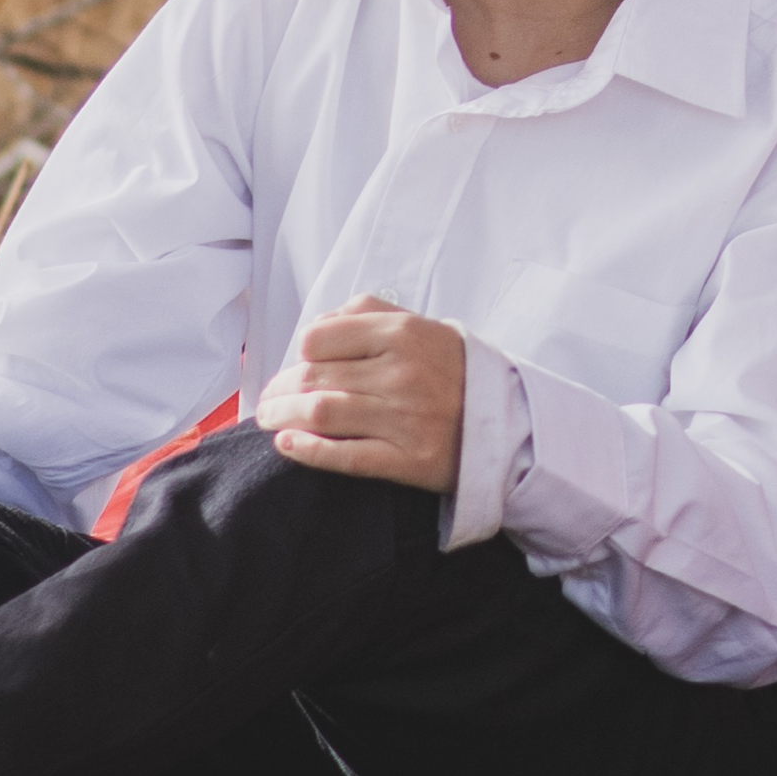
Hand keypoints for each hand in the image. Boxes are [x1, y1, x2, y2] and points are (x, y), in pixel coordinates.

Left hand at [267, 297, 471, 493]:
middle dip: (279, 391)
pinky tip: (288, 445)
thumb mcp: (420, 325)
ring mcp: (404, 418)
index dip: (297, 354)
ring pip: (323, 414)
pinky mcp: (408, 460)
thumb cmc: (454, 371)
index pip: (320, 339)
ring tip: (270, 420)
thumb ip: (367, 315)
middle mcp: (401, 373)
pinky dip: (310, 451)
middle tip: (266, 401)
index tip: (293, 366)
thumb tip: (314, 330)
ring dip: (284, 418)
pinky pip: (347, 456)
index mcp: (402, 333)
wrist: (510, 421)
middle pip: (315, 379)